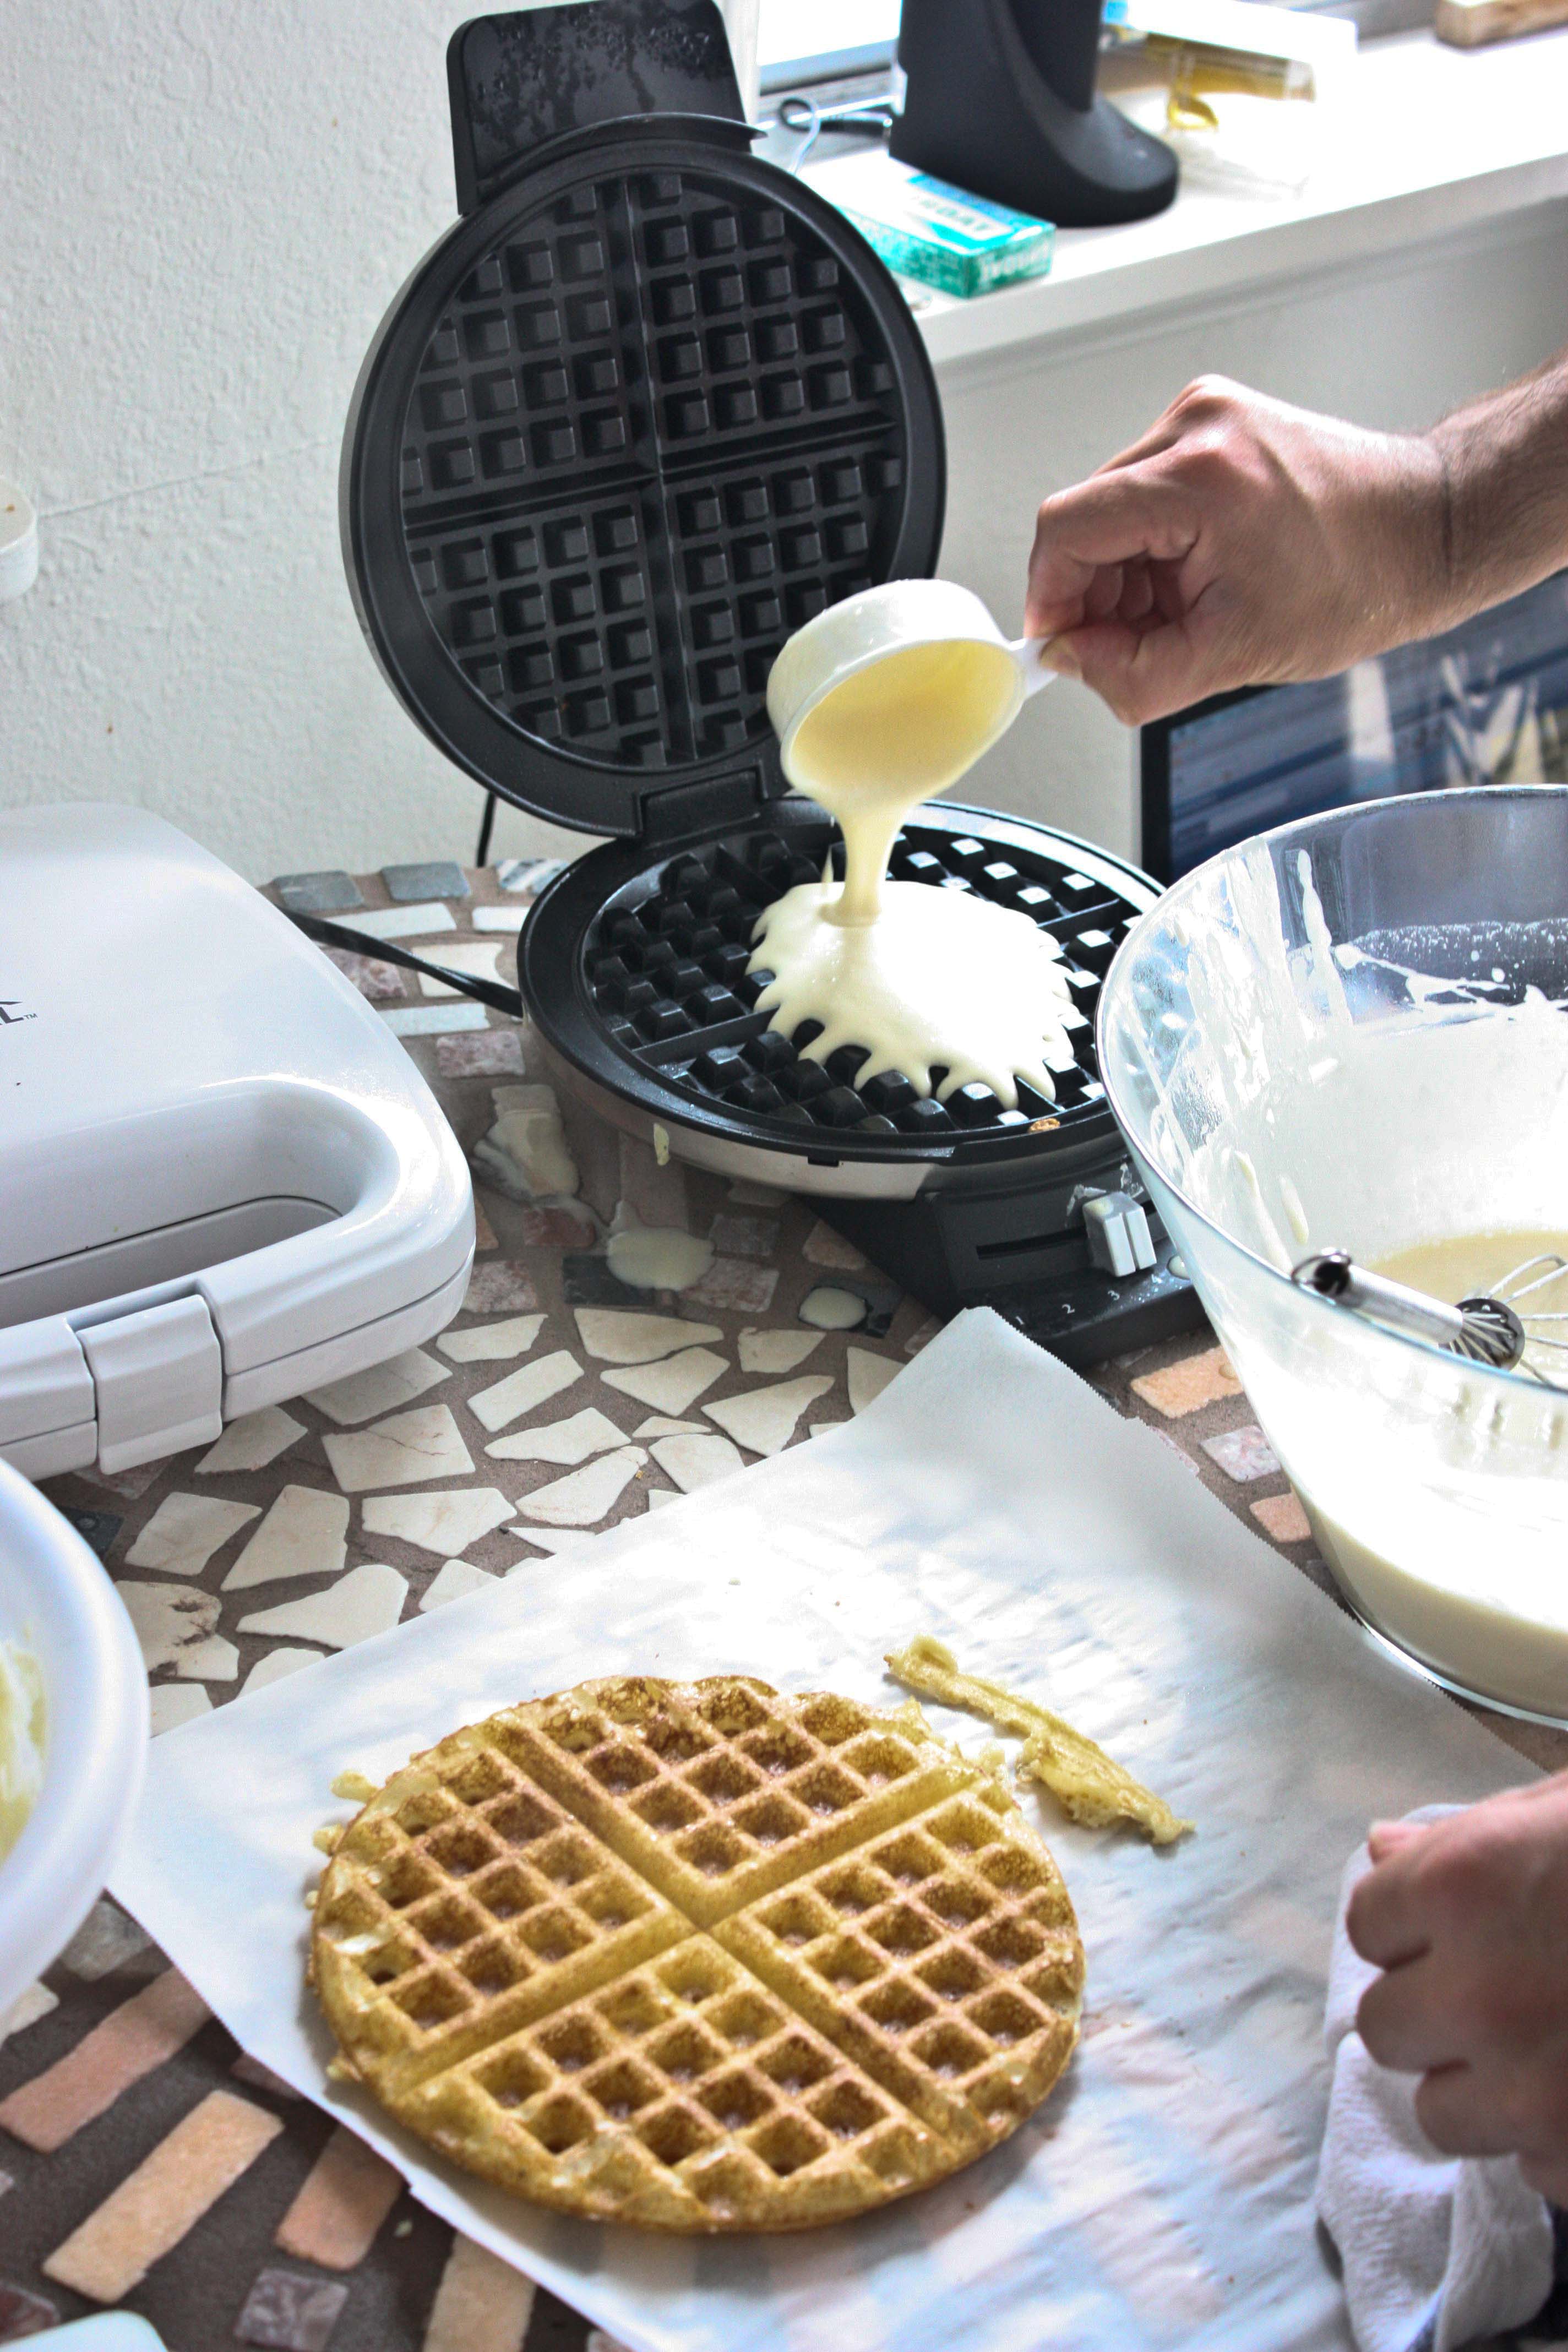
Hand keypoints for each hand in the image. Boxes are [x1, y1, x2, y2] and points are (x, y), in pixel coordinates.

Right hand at [1023, 375, 1450, 724]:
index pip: (1066, 528)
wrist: (1426, 531)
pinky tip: (1197, 577)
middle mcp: (1196, 427)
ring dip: (1128, 574)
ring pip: (1113, 509)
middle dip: (1098, 594)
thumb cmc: (1362, 579)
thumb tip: (1072, 664)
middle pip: (1087, 519)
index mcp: (1199, 476)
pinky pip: (1147, 494)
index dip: (1050, 597)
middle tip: (1134, 643)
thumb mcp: (1235, 655)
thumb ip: (1134, 674)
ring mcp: (1205, 417)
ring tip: (1184, 610)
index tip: (1060, 642)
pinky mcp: (1215, 425)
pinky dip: (1157, 549)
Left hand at [1346, 1771, 1567, 2203]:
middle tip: (1498, 1990)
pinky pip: (1529, 2171)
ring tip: (1543, 2050)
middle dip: (1430, 2011)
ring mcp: (1534, 2093)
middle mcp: (1482, 1994)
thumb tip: (1381, 1846)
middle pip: (1385, 2028)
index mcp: (1468, 1886)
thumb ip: (1467, 1836)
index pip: (1368, 1924)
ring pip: (1440, 2113)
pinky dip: (1552, 2141)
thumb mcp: (1561, 1811)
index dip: (1411, 1925)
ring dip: (1480, 2087)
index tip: (1458, 1923)